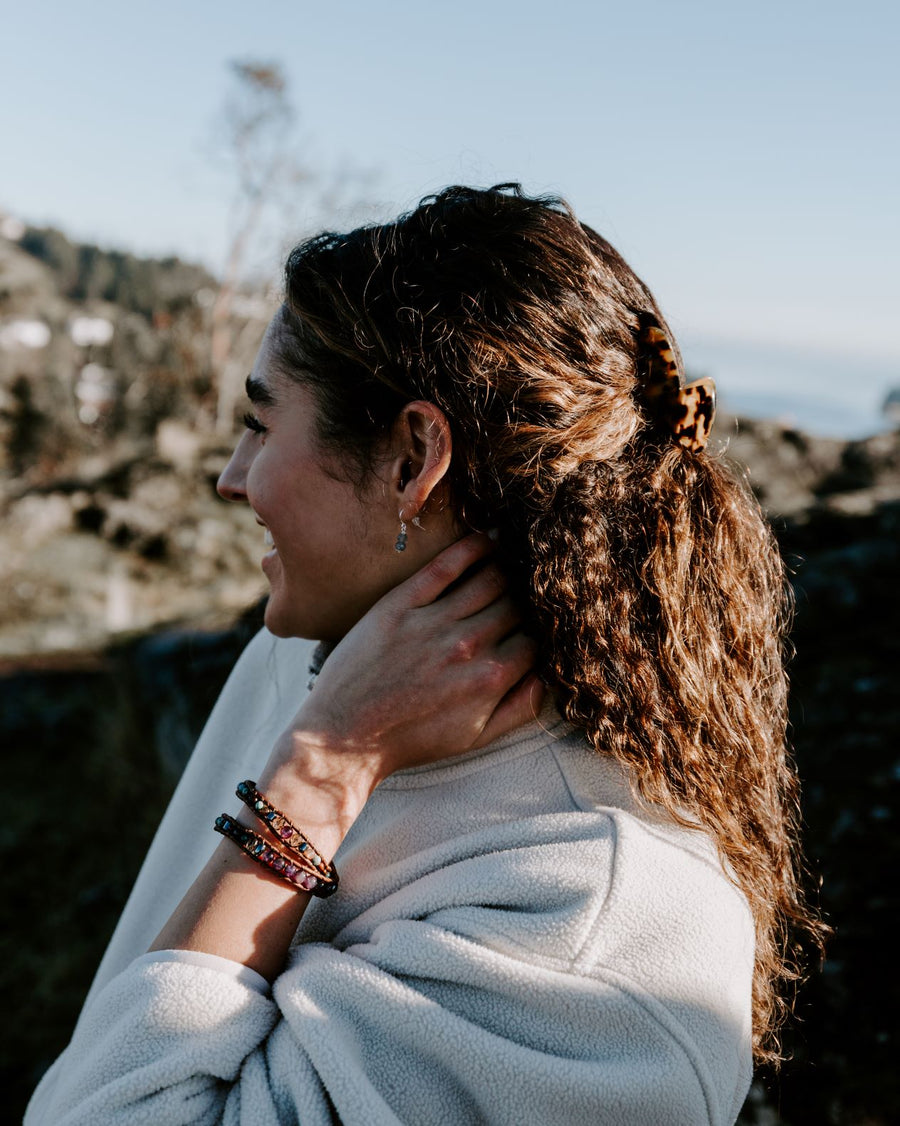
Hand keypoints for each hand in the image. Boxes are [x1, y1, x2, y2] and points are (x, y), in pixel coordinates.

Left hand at [265, 533, 543, 796]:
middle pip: (517, 605)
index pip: (536, 638)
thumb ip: (521, 708)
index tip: (541, 619)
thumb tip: (551, 676)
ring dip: (509, 566)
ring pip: (490, 579)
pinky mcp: (400, 605)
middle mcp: (468, 646)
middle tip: (536, 582)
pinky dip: (472, 548)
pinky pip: (445, 566)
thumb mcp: (475, 739)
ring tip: (519, 556)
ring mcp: (433, 623)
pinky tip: (487, 538)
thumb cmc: (410, 739)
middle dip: (530, 596)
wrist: (344, 736)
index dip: (542, 629)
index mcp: (491, 679)